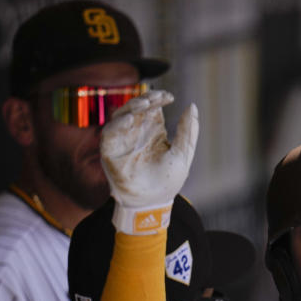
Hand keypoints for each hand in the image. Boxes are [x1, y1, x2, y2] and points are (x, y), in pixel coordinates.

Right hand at [100, 89, 198, 233]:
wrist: (154, 203)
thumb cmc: (168, 181)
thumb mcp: (183, 153)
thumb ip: (188, 131)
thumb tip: (192, 106)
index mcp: (153, 130)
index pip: (152, 107)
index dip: (158, 98)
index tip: (169, 97)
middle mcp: (136, 132)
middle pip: (136, 107)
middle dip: (145, 99)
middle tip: (156, 98)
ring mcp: (122, 140)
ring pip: (121, 115)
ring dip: (131, 107)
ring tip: (144, 104)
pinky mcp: (110, 151)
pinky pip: (108, 133)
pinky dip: (117, 124)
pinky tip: (129, 120)